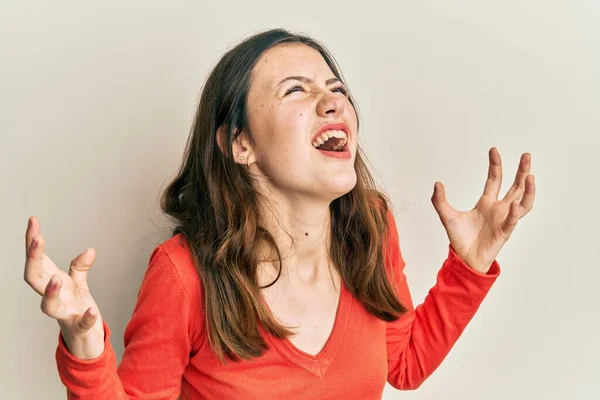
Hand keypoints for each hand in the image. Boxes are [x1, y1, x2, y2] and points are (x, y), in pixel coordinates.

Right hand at [24, 217, 104, 358]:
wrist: (86, 340)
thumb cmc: (76, 309)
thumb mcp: (79, 284)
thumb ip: (79, 267)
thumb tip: (89, 250)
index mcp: (52, 283)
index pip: (38, 261)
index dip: (33, 241)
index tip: (33, 221)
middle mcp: (54, 298)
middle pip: (34, 279)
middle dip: (34, 259)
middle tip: (37, 240)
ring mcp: (64, 314)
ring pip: (48, 306)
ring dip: (50, 292)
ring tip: (56, 278)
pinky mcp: (78, 328)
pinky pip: (80, 323)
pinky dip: (86, 317)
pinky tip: (92, 310)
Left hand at [431, 147, 535, 272]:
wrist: (464, 259)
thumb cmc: (460, 239)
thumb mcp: (447, 216)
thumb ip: (440, 200)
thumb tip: (437, 183)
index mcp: (486, 203)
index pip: (494, 179)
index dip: (495, 165)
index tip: (494, 150)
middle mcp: (499, 209)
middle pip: (515, 186)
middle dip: (521, 171)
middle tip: (526, 155)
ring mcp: (504, 220)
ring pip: (522, 202)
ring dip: (528, 190)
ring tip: (530, 176)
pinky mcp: (504, 232)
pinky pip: (511, 221)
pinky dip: (513, 213)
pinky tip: (513, 205)